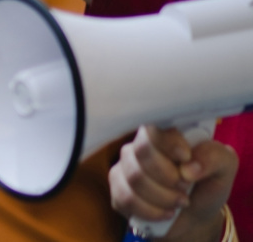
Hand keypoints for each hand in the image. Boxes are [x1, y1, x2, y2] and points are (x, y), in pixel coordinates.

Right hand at [110, 126, 236, 240]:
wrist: (194, 216)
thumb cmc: (207, 184)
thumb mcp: (224, 167)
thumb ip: (213, 157)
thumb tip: (189, 167)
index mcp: (166, 132)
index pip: (154, 126)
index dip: (168, 143)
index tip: (186, 157)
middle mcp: (141, 146)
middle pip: (141, 152)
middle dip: (168, 175)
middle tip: (186, 186)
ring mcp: (125, 167)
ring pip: (135, 178)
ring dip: (163, 196)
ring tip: (181, 202)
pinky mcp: (117, 190)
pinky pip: (126, 198)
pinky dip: (152, 210)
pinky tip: (166, 212)